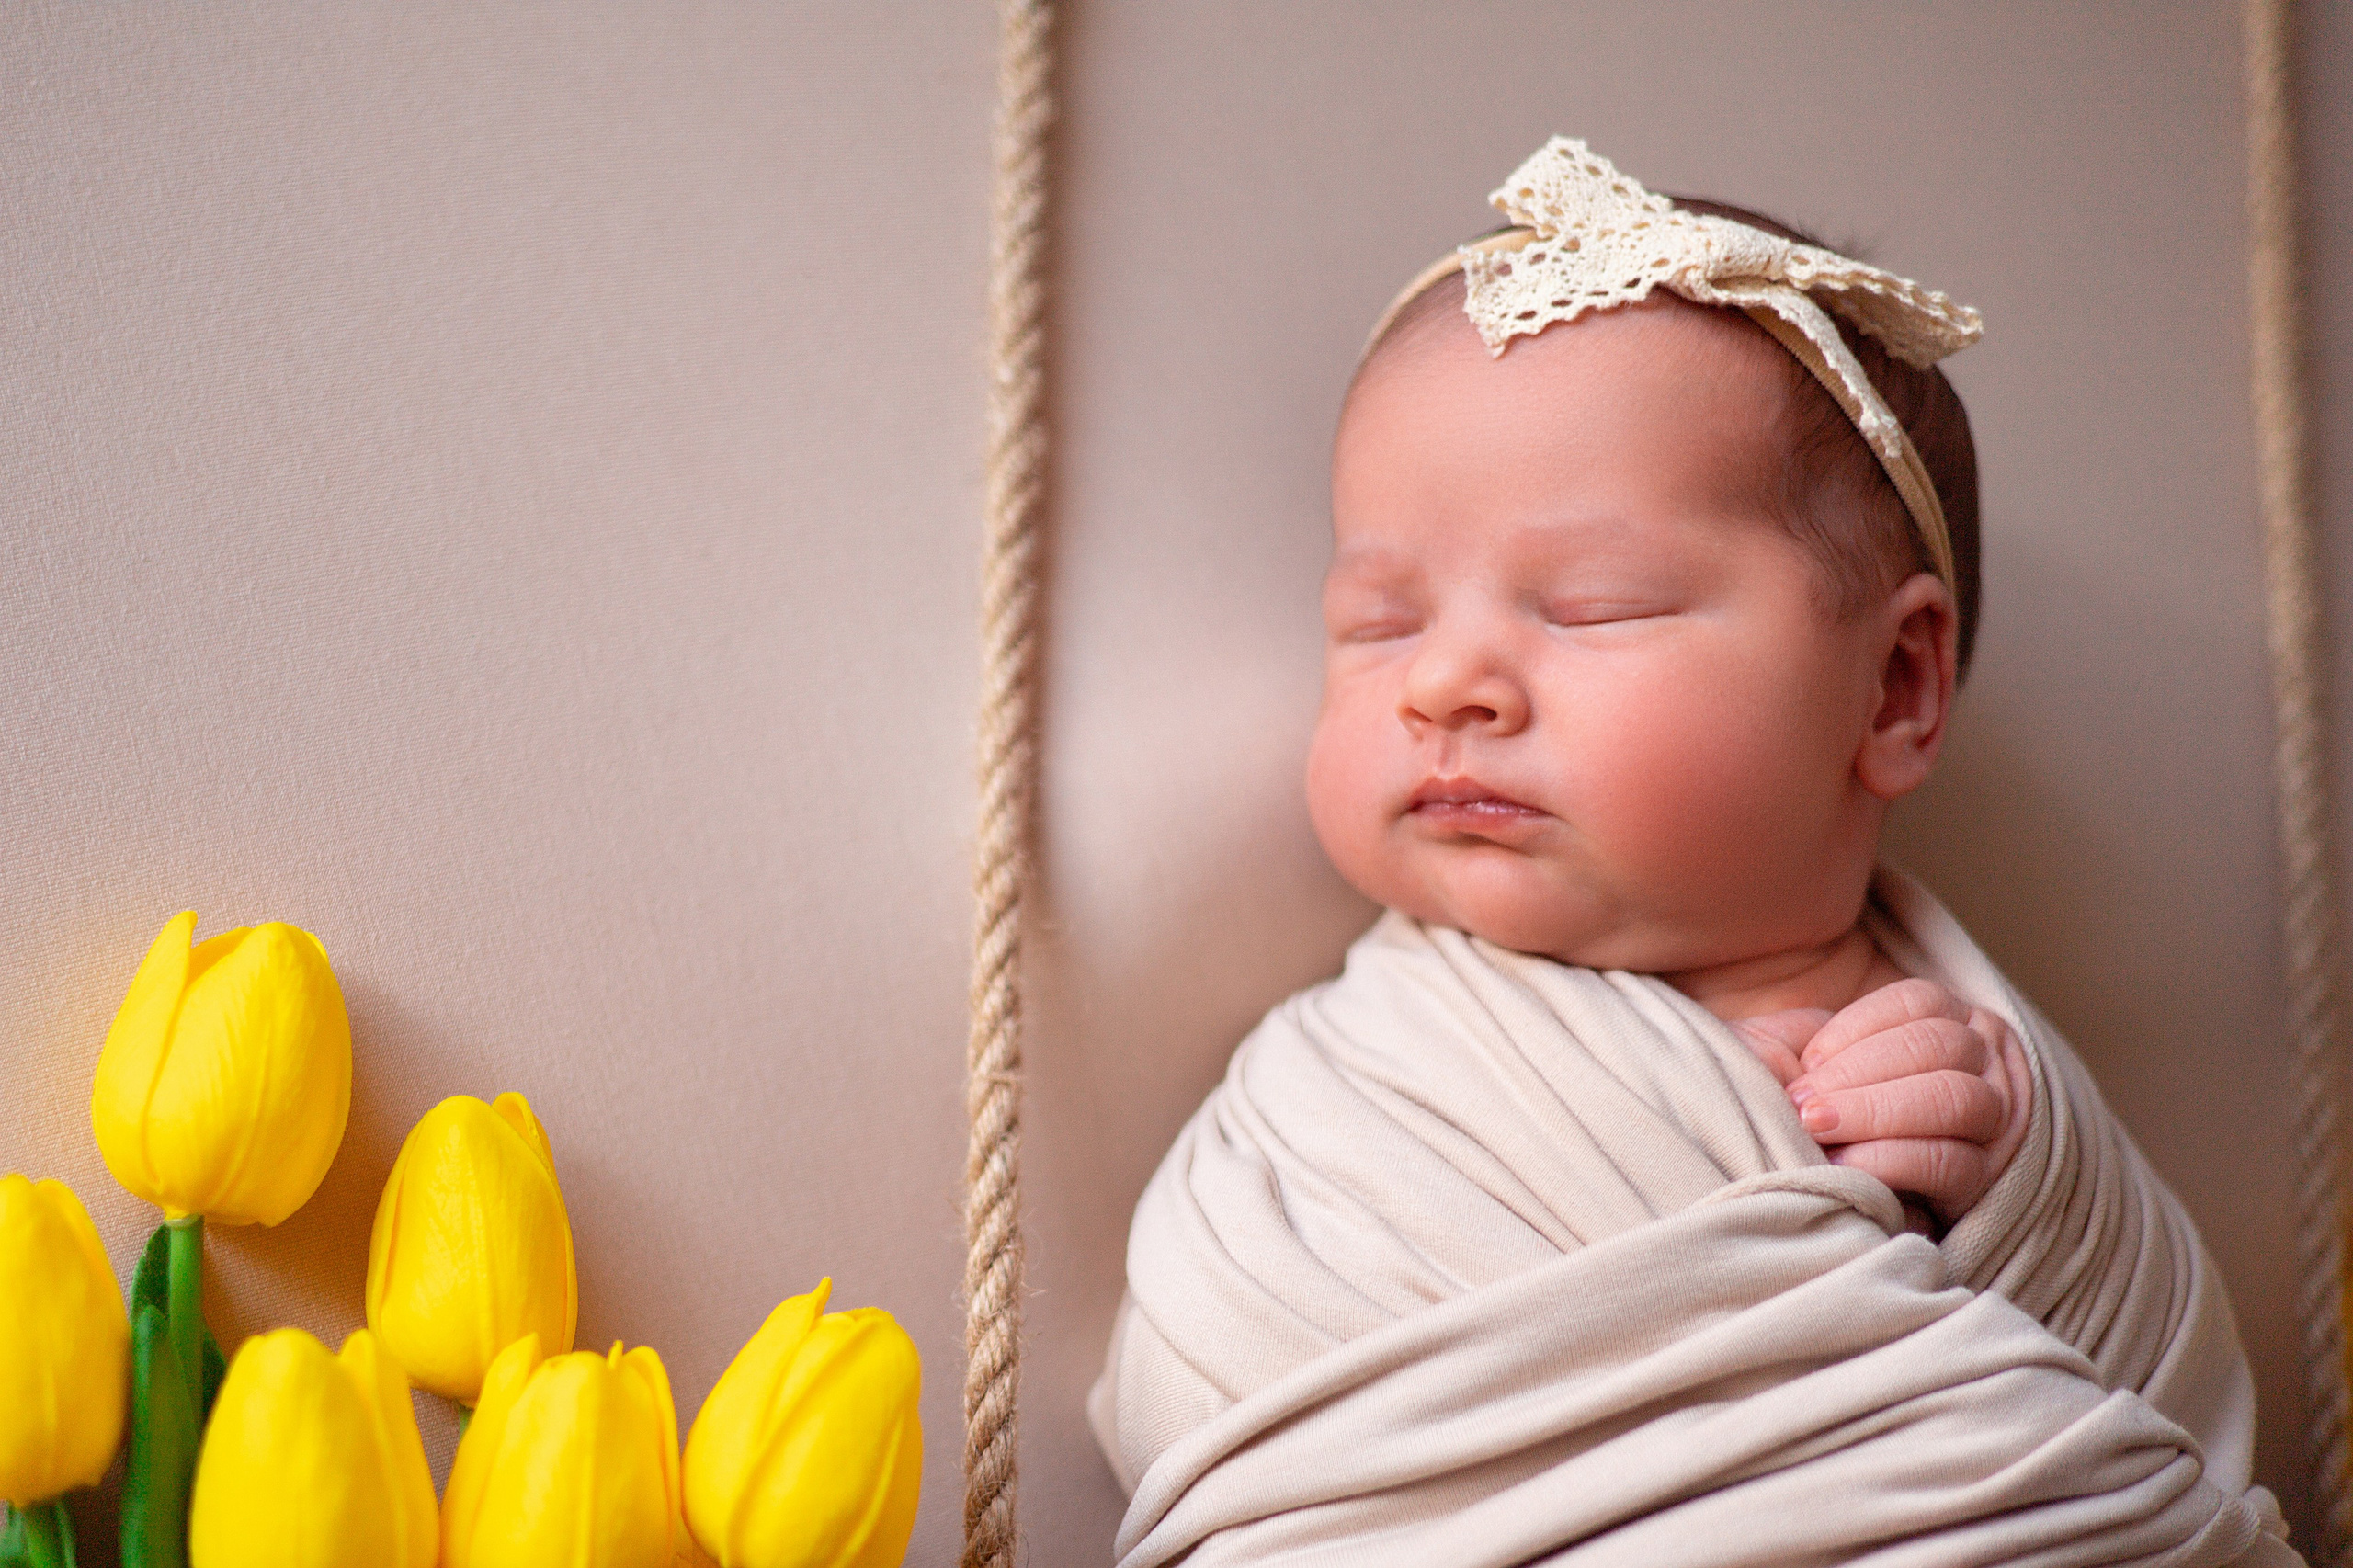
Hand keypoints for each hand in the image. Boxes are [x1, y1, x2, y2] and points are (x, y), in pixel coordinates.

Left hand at [1731, 979, 2031, 1226]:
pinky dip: (1891, 1159)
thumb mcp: (1822, 1063)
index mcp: (1953, 1022)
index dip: (1856, 1027)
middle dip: (1859, 1073)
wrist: (1823, 1196)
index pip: (1918, 1003)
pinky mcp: (1984, 1185)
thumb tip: (1805, 1055)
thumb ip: (1826, 1045)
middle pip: (1939, 1045)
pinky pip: (1952, 1164)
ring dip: (1877, 1112)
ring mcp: (1997, 1124)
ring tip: (1817, 1130)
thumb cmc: (1819, 1117)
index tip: (1806, 1061)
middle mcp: (1988, 1064)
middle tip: (1802, 1104)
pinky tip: (1843, 1164)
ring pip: (1955, 1099)